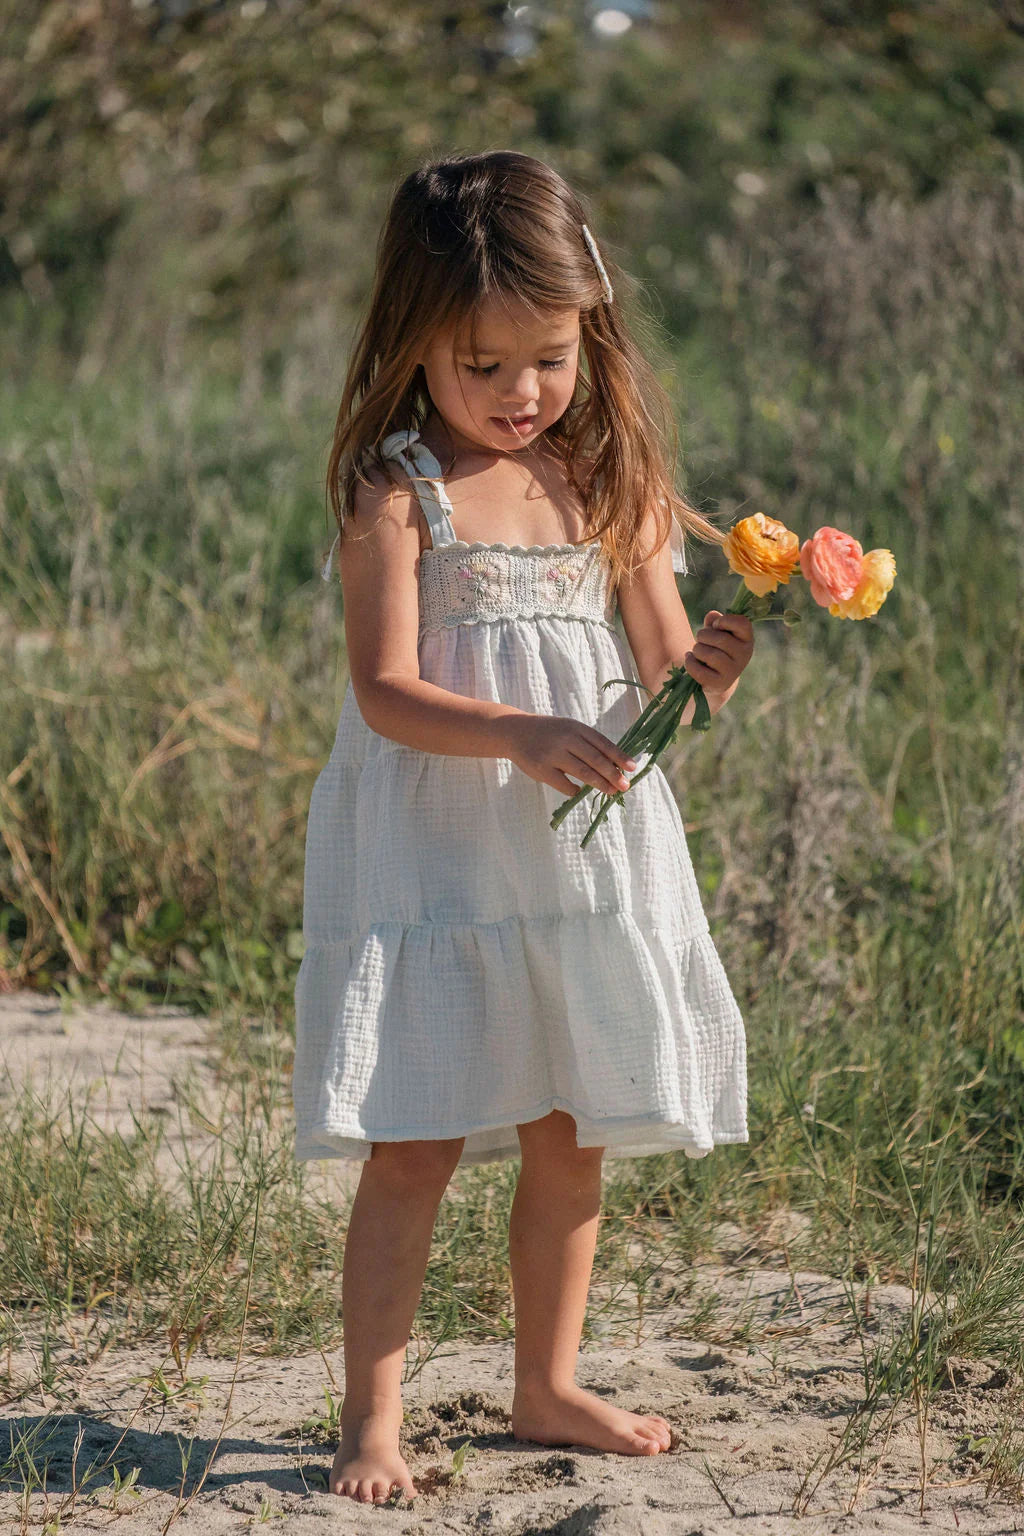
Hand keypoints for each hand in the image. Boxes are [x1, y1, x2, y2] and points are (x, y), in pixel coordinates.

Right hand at [503, 713, 637, 797]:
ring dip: (600, 784)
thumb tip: (614, 766)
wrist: (515, 731)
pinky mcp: (541, 769)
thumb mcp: (569, 729)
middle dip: (613, 774)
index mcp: (576, 727)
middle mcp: (566, 738)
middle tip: (625, 786)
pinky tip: (579, 791)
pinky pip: (564, 784)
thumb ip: (587, 744)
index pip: (603, 743)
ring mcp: (553, 754)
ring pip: (583, 772)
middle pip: (596, 759)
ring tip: (611, 791)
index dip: (619, 756)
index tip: (632, 768)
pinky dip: (575, 789)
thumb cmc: (549, 733)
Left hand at [683, 610, 753, 693]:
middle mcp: (744, 655)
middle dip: (703, 635)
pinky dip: (690, 663)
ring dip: (697, 649)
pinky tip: (690, 659)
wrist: (717, 678)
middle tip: (700, 638)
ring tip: (696, 651)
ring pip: (711, 655)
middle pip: (721, 639)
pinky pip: (700, 671)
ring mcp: (733, 671)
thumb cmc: (716, 649)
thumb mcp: (716, 632)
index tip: (716, 625)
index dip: (725, 620)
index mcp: (746, 639)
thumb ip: (714, 622)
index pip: (742, 623)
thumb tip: (712, 616)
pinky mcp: (720, 684)